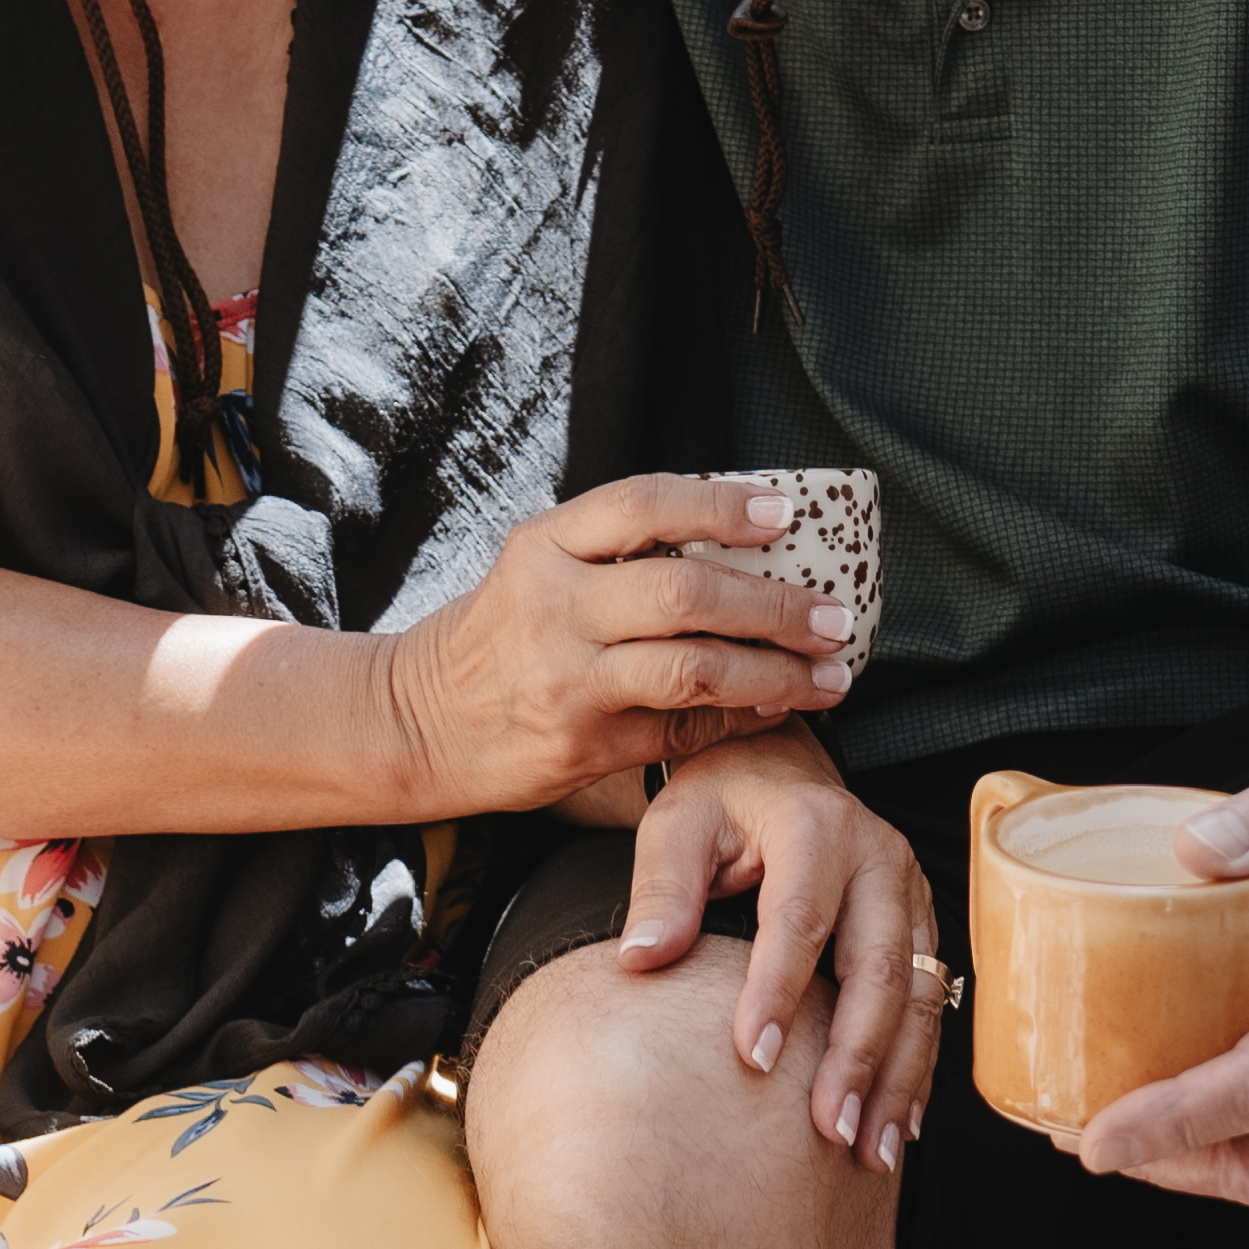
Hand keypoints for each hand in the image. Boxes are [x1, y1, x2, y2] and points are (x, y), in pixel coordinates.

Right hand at [379, 477, 861, 815]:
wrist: (414, 722)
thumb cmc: (498, 637)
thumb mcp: (537, 567)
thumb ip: (616, 551)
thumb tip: (744, 542)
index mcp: (544, 545)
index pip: (644, 504)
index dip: (721, 505)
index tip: (783, 516)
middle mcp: (553, 606)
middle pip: (686, 592)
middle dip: (775, 606)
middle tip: (834, 617)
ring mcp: (567, 679)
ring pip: (696, 669)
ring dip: (777, 673)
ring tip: (828, 674)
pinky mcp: (582, 744)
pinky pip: (683, 727)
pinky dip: (742, 717)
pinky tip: (778, 709)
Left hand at [612, 730, 945, 1172]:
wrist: (777, 770)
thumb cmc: (719, 803)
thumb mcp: (676, 826)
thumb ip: (660, 889)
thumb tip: (640, 960)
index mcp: (814, 826)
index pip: (799, 919)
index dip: (778, 991)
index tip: (752, 1060)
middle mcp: (877, 856)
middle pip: (878, 967)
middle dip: (857, 1056)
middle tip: (827, 1130)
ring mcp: (909, 892)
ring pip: (918, 994)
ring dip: (897, 1078)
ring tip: (870, 1152)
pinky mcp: (920, 923)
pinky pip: (931, 1001)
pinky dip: (915, 1067)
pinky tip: (898, 1125)